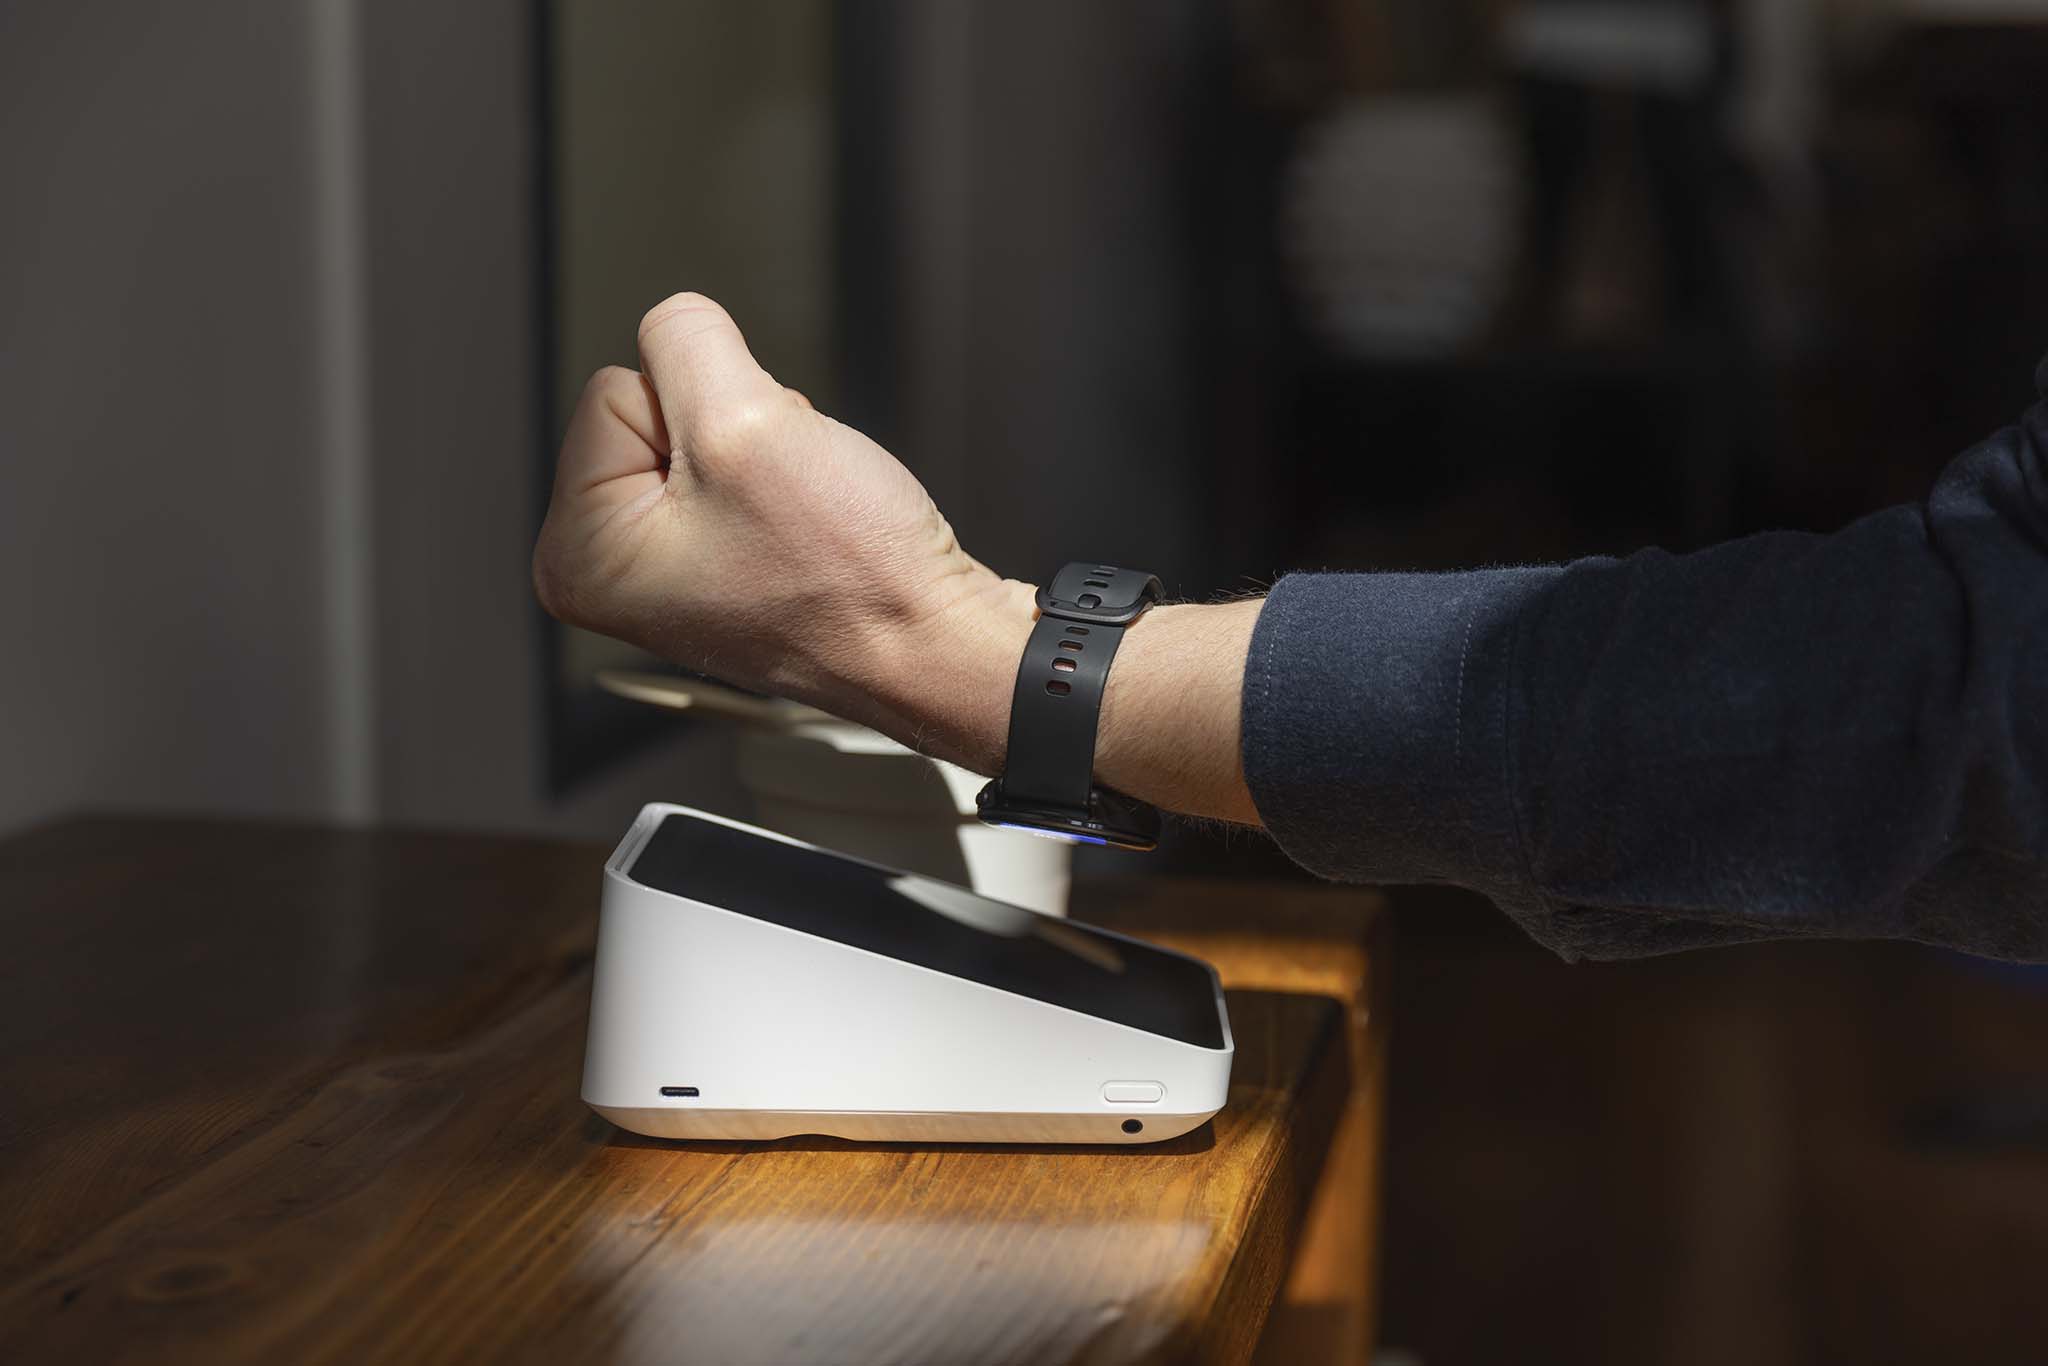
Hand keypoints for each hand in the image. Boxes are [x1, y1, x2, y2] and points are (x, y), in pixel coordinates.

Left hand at [533, 293, 1031, 763]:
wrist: (936, 646)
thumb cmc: (850, 576)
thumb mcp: (744, 418)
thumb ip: (685, 338)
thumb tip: (673, 320)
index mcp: (579, 555)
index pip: (612, 390)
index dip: (698, 409)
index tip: (750, 476)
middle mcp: (611, 573)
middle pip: (653, 410)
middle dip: (731, 428)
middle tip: (784, 495)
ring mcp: (670, 575)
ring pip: (705, 434)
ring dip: (766, 451)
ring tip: (803, 514)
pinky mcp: (724, 568)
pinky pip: (740, 474)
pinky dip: (786, 480)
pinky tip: (812, 526)